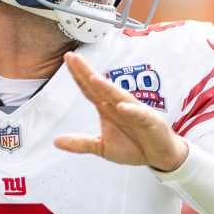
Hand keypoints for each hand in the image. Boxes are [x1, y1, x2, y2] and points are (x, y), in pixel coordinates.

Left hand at [53, 52, 187, 171]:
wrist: (158, 156)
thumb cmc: (132, 146)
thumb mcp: (101, 147)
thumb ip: (79, 143)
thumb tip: (55, 142)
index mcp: (106, 108)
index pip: (89, 89)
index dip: (78, 75)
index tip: (68, 59)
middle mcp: (118, 105)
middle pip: (100, 87)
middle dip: (86, 72)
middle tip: (73, 57)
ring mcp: (134, 111)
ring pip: (119, 96)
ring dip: (107, 88)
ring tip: (93, 78)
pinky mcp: (149, 121)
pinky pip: (138, 114)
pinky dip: (131, 110)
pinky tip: (121, 106)